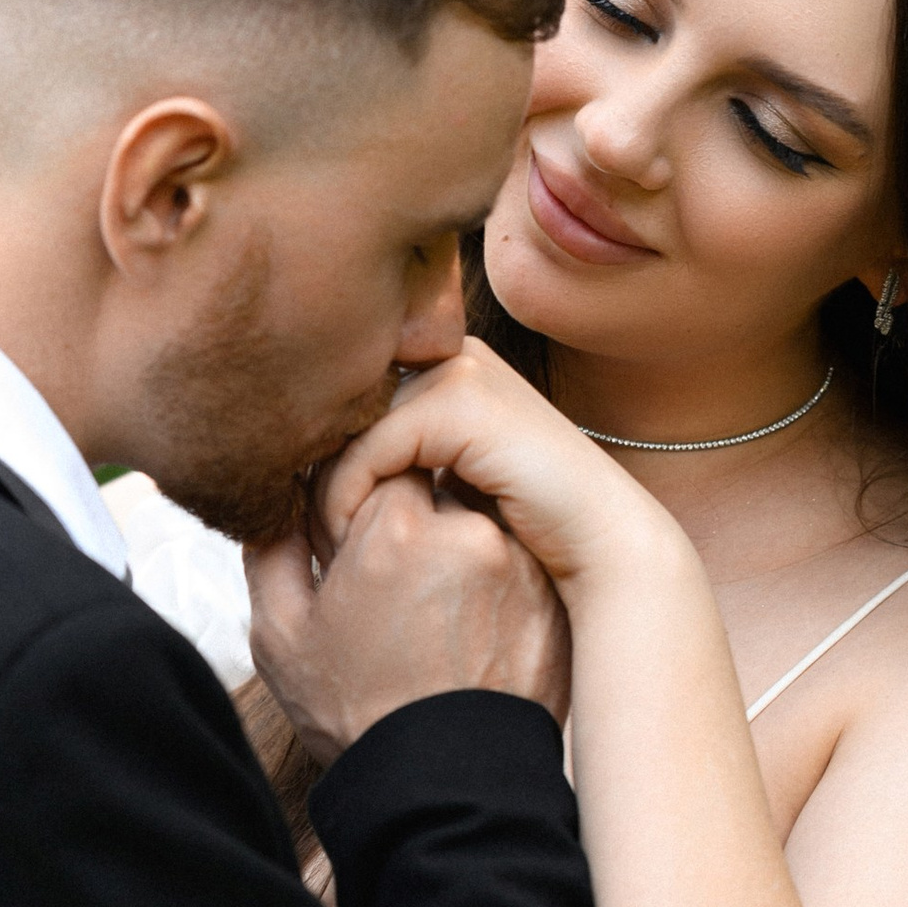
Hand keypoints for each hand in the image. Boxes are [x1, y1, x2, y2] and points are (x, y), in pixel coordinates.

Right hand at [247, 470, 570, 763]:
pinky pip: (519, 567)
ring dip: (457, 553)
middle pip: (435, 488)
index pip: (380, 463)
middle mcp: (469, 533)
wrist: (441, 790)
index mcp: (396, 528)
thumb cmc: (356, 714)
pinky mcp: (554, 601)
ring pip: (481, 525)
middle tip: (392, 591)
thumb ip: (271, 550)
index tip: (350, 549)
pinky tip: (467, 635)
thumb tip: (275, 500)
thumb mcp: (282, 636)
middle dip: (412, 526)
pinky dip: (494, 587)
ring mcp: (521, 566)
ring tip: (433, 618)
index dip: (358, 505)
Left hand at [313, 341, 667, 598]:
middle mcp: (452, 355)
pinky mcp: (460, 404)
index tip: (305, 525)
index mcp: (446, 367)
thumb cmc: (533, 531)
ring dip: (325, 495)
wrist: (605, 546)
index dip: (317, 462)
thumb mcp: (451, 488)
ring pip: (345, 430)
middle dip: (314, 476)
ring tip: (327, 551)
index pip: (348, 401)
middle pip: (339, 410)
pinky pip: (367, 452)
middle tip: (302, 541)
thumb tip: (307, 476)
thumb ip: (399, 466)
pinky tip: (353, 549)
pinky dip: (347, 502)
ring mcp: (460, 372)